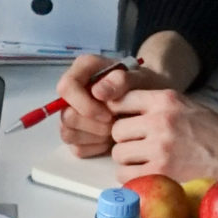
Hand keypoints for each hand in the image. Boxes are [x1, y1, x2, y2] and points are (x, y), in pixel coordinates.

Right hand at [55, 54, 173, 157]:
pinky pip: (77, 148)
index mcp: (83, 70)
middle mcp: (73, 91)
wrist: (151, 101)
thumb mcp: (139, 78)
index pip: (67, 88)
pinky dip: (96, 147)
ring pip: (68, 134)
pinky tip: (111, 139)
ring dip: (95, 137)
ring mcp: (72, 113)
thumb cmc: (144, 85)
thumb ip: (120, 80)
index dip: (85, 105)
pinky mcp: (76, 134)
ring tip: (116, 129)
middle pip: (67, 116)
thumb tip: (96, 92)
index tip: (109, 113)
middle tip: (116, 123)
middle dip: (94, 125)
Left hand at [102, 88, 217, 183]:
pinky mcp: (161, 171)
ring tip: (143, 160)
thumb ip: (156, 105)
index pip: (121, 100)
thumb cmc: (214, 131)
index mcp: (165, 100)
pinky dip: (131, 176)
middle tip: (138, 145)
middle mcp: (160, 121)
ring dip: (127, 159)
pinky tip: (145, 174)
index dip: (120, 113)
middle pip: (117, 130)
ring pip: (119, 153)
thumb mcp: (186, 104)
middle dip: (125, 139)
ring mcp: (160, 147)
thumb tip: (122, 108)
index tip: (127, 122)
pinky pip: (126, 175)